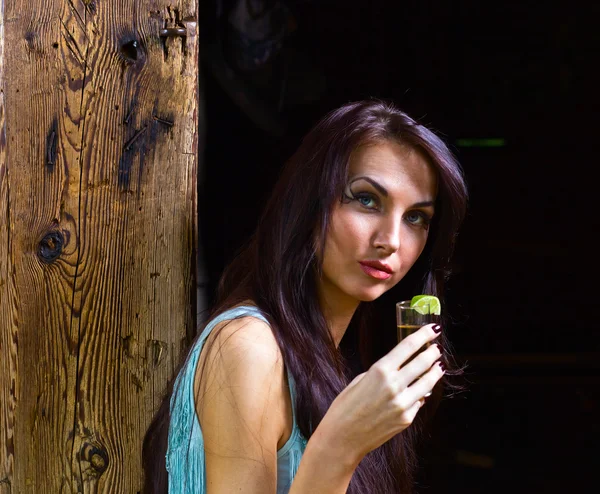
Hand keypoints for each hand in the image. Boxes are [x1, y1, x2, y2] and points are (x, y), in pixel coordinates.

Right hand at [317, 323, 443, 465]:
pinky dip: (421, 393)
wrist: (343, 437)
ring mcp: (403, 404)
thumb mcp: (360, 380)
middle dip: (433, 352)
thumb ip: (382, 372)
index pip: (409, 346)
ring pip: (428, 382)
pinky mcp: (407, 419)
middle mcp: (394, 385)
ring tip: (439, 366)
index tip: (433, 328)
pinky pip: (419, 401)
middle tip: (437, 347)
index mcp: (380, 370)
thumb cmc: (346, 406)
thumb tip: (400, 367)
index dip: (424, 335)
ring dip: (435, 372)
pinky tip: (421, 390)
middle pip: (423, 362)